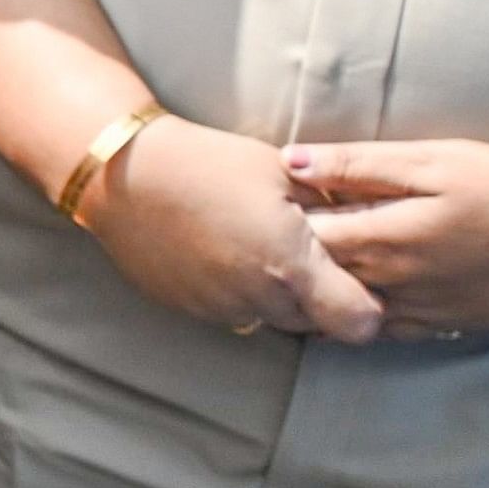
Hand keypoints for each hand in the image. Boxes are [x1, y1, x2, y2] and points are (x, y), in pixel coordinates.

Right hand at [82, 117, 382, 340]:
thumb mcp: (282, 172)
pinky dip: (235, 292)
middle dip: (318, 297)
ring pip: (271, 319)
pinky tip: (219, 252)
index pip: (359, 323)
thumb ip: (330, 207)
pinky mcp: (188, 309)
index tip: (356, 282)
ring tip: (252, 247)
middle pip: (316, 325)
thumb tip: (366, 226)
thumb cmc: (207, 162)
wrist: (122, 174)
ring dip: (274, 295)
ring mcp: (219, 308)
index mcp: (290, 264)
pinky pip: (230, 312)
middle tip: (300, 252)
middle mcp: (258, 297)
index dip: (366, 307)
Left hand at [286, 139, 488, 337]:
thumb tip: (292, 160)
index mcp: (382, 238)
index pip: (301, 237)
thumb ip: (358, 164)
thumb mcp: (433, 161)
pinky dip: (352, 314)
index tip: (271, 199)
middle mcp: (390, 282)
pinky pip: (378, 329)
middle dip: (288, 255)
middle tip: (274, 230)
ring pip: (340, 308)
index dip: (279, 218)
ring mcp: (413, 310)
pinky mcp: (436, 325)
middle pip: (315, 275)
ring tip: (302, 261)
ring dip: (316, 287)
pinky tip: (343, 292)